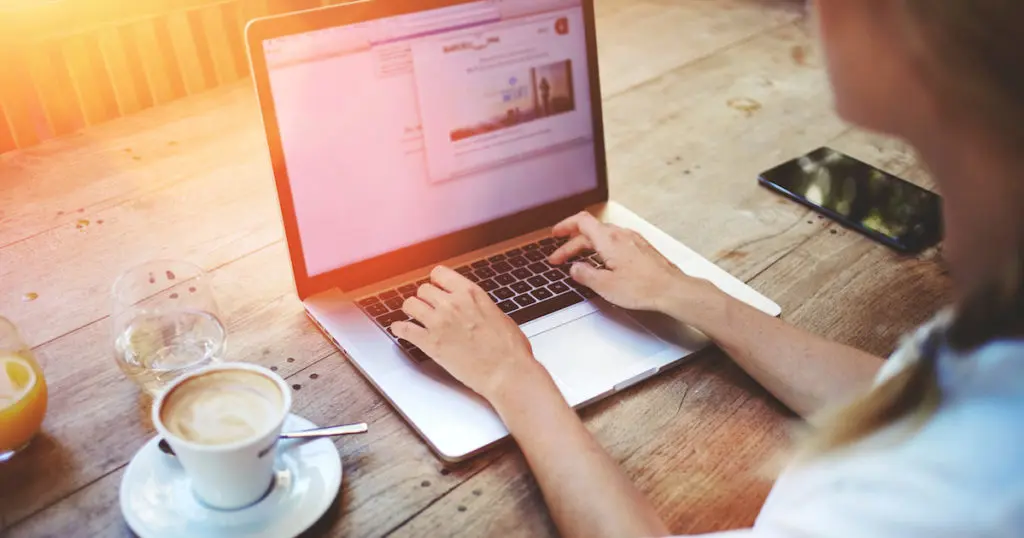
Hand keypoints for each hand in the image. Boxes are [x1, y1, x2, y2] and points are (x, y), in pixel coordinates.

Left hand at [391, 266, 543, 401]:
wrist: (506, 372)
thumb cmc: (510, 349)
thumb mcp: (498, 315)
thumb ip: (479, 306)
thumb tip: (474, 308)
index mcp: (470, 293)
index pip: (440, 274)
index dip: (437, 282)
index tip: (436, 287)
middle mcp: (452, 304)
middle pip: (423, 289)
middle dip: (425, 298)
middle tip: (427, 307)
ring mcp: (439, 323)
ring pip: (410, 304)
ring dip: (411, 310)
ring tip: (413, 316)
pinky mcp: (430, 344)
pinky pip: (404, 330)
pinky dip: (399, 330)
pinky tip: (400, 330)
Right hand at [549, 211, 721, 318]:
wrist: (673, 290)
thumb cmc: (644, 288)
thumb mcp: (605, 286)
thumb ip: (585, 275)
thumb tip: (575, 269)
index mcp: (609, 240)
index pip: (581, 221)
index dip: (564, 226)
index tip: (555, 234)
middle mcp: (621, 235)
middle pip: (590, 231)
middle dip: (572, 243)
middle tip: (560, 258)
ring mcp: (633, 240)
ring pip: (604, 235)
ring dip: (587, 245)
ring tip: (579, 258)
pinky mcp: (642, 248)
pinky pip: (616, 241)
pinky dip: (602, 247)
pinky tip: (603, 260)